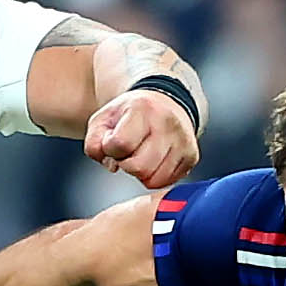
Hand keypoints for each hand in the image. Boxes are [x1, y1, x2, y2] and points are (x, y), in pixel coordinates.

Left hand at [85, 87, 199, 190]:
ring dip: (141, 174)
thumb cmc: (131, 114)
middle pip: (139, 167)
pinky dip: (155, 177)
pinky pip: (167, 182)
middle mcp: (168, 123)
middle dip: (126, 164)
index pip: (120, 144)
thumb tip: (111, 165)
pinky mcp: (192, 155)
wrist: (165, 103)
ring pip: (154, 179)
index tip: (114, 142)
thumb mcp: (103, 119)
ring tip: (140, 157)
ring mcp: (183, 140)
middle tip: (127, 153)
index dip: (110, 149)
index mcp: (143, 108)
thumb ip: (93, 143)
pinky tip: (153, 162)